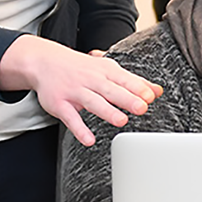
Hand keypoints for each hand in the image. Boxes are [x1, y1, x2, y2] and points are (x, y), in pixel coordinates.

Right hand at [0, 36, 161, 146]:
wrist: (44, 61)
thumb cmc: (82, 68)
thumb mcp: (107, 69)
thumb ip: (132, 81)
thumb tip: (157, 91)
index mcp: (104, 71)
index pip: (124, 79)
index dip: (138, 88)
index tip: (151, 96)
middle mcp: (91, 80)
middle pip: (111, 90)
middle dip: (127, 98)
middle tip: (142, 107)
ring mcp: (74, 92)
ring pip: (93, 102)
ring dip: (107, 111)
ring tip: (121, 121)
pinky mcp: (60, 104)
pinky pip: (70, 118)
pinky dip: (79, 129)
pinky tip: (89, 140)